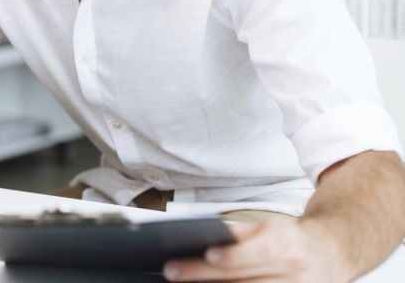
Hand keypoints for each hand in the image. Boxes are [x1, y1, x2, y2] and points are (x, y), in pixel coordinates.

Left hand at [163, 218, 351, 282]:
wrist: (329, 256)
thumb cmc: (289, 239)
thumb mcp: (267, 225)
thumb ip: (237, 232)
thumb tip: (201, 234)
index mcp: (286, 244)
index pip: (258, 251)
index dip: (233, 255)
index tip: (209, 254)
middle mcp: (292, 271)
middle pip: (243, 278)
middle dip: (204, 276)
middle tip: (173, 271)